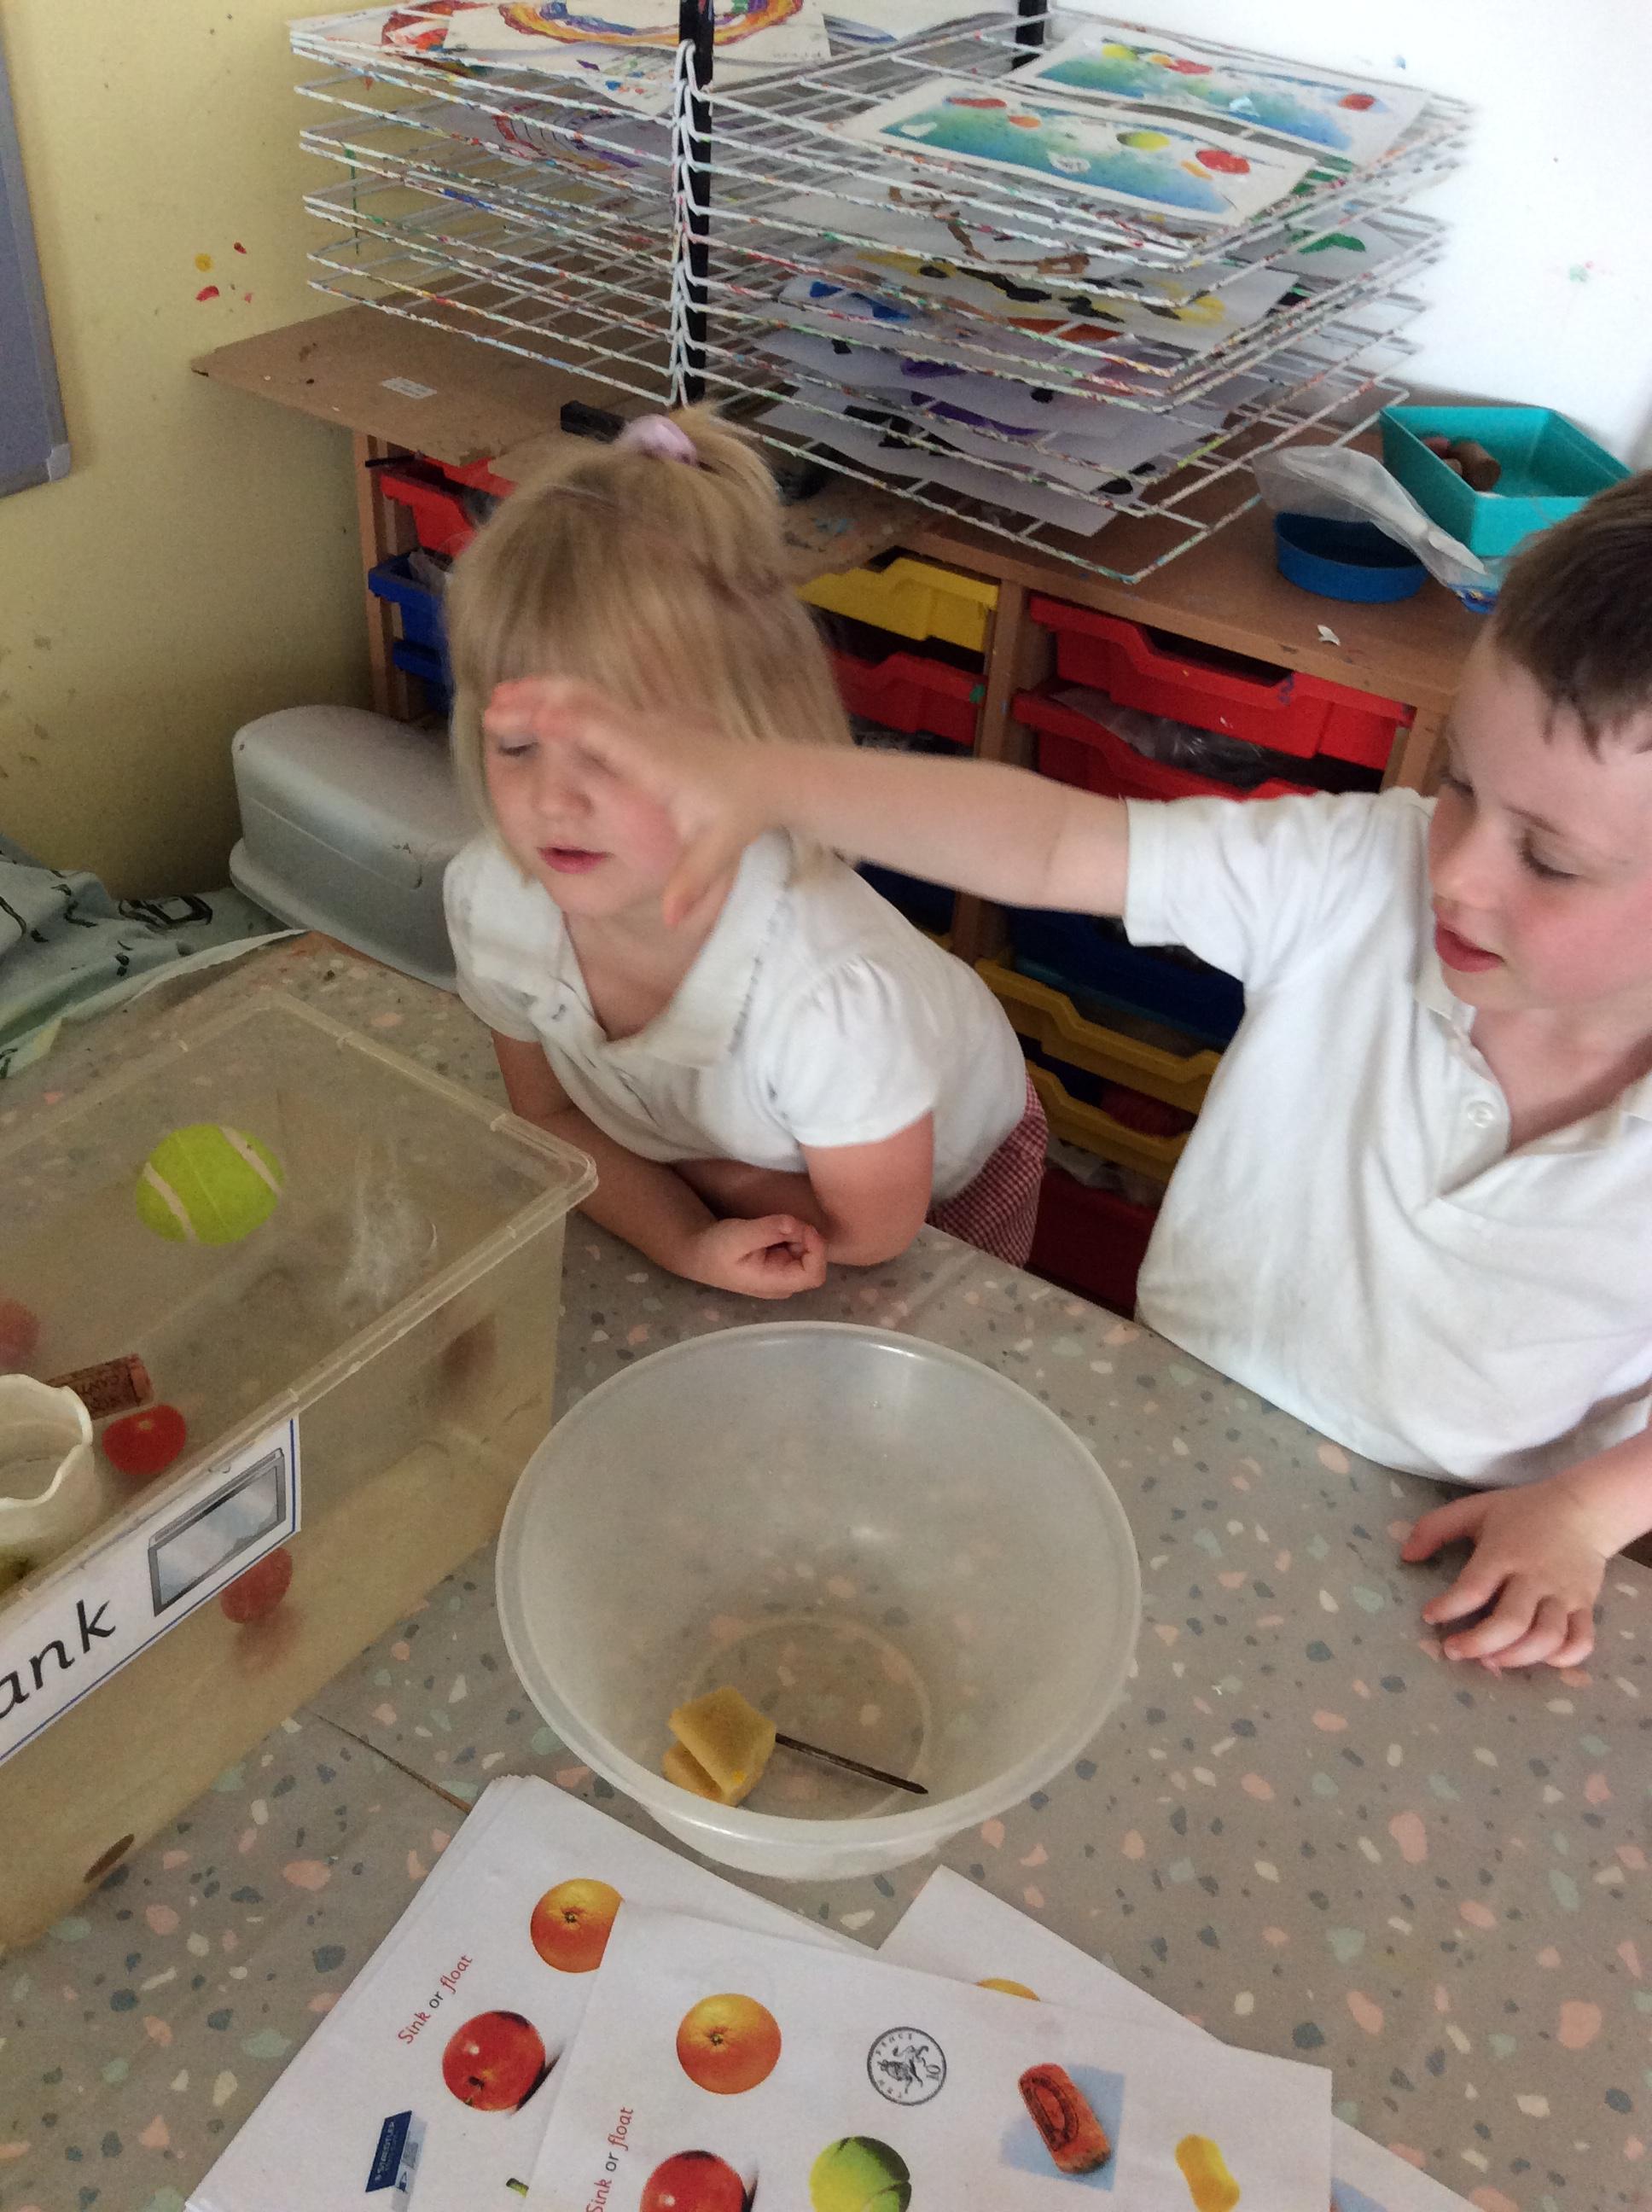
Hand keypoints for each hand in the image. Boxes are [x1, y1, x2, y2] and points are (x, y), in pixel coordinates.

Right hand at [485, 678, 769, 924]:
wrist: (766, 777)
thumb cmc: (738, 814)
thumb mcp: (718, 850)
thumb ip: (692, 881)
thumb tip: (670, 917)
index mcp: (655, 762)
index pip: (608, 737)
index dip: (573, 726)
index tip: (537, 719)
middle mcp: (644, 734)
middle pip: (584, 706)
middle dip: (537, 704)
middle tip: (491, 709)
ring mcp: (641, 723)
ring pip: (585, 695)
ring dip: (541, 693)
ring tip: (497, 698)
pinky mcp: (639, 724)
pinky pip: (591, 702)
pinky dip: (557, 698)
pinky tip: (531, 702)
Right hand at [683, 1214, 826, 1299]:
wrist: (699, 1252)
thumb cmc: (715, 1248)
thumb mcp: (738, 1235)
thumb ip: (768, 1230)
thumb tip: (795, 1224)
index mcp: (775, 1284)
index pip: (814, 1275)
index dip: (817, 1250)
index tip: (803, 1227)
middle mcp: (784, 1283)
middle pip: (814, 1262)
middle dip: (805, 1238)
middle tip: (784, 1222)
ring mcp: (783, 1274)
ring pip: (807, 1252)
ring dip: (797, 1235)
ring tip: (772, 1226)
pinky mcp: (781, 1263)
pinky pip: (797, 1248)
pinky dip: (790, 1235)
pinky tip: (771, 1230)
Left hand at [1401, 1478, 1608, 1669]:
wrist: (1584, 1508)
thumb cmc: (1522, 1511)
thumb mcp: (1475, 1509)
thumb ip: (1435, 1528)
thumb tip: (1406, 1556)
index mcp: (1503, 1553)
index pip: (1473, 1588)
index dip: (1448, 1608)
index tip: (1429, 1616)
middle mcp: (1535, 1577)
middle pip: (1511, 1623)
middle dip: (1478, 1644)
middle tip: (1453, 1650)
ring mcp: (1564, 1594)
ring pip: (1547, 1638)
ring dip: (1517, 1657)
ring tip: (1489, 1661)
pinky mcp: (1586, 1605)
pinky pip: (1581, 1641)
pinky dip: (1563, 1659)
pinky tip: (1539, 1659)